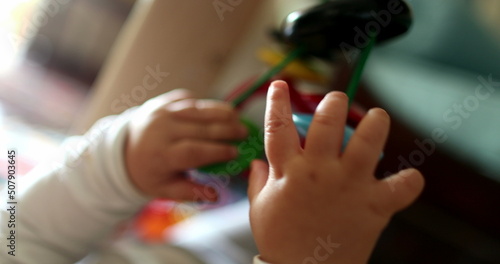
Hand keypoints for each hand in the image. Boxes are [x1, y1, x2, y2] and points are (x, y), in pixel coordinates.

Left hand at [125, 89, 247, 200]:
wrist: (124, 149)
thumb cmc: (150, 172)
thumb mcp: (165, 189)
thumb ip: (191, 192)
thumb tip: (217, 195)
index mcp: (160, 154)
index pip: (193, 151)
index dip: (217, 151)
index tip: (236, 153)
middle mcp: (160, 129)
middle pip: (199, 128)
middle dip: (225, 130)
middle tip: (244, 133)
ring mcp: (161, 112)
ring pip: (197, 109)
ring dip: (220, 113)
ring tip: (238, 118)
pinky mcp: (163, 101)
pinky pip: (189, 100)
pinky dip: (207, 105)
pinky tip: (222, 111)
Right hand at [248, 81, 423, 263]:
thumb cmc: (280, 240)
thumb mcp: (261, 208)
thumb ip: (259, 181)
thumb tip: (256, 162)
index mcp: (289, 172)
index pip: (278, 126)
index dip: (277, 101)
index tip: (280, 85)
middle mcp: (319, 172)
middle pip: (327, 122)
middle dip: (333, 103)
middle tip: (336, 101)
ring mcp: (347, 186)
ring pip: (367, 142)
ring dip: (375, 124)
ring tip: (377, 118)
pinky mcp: (373, 205)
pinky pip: (400, 188)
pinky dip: (409, 181)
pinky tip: (409, 177)